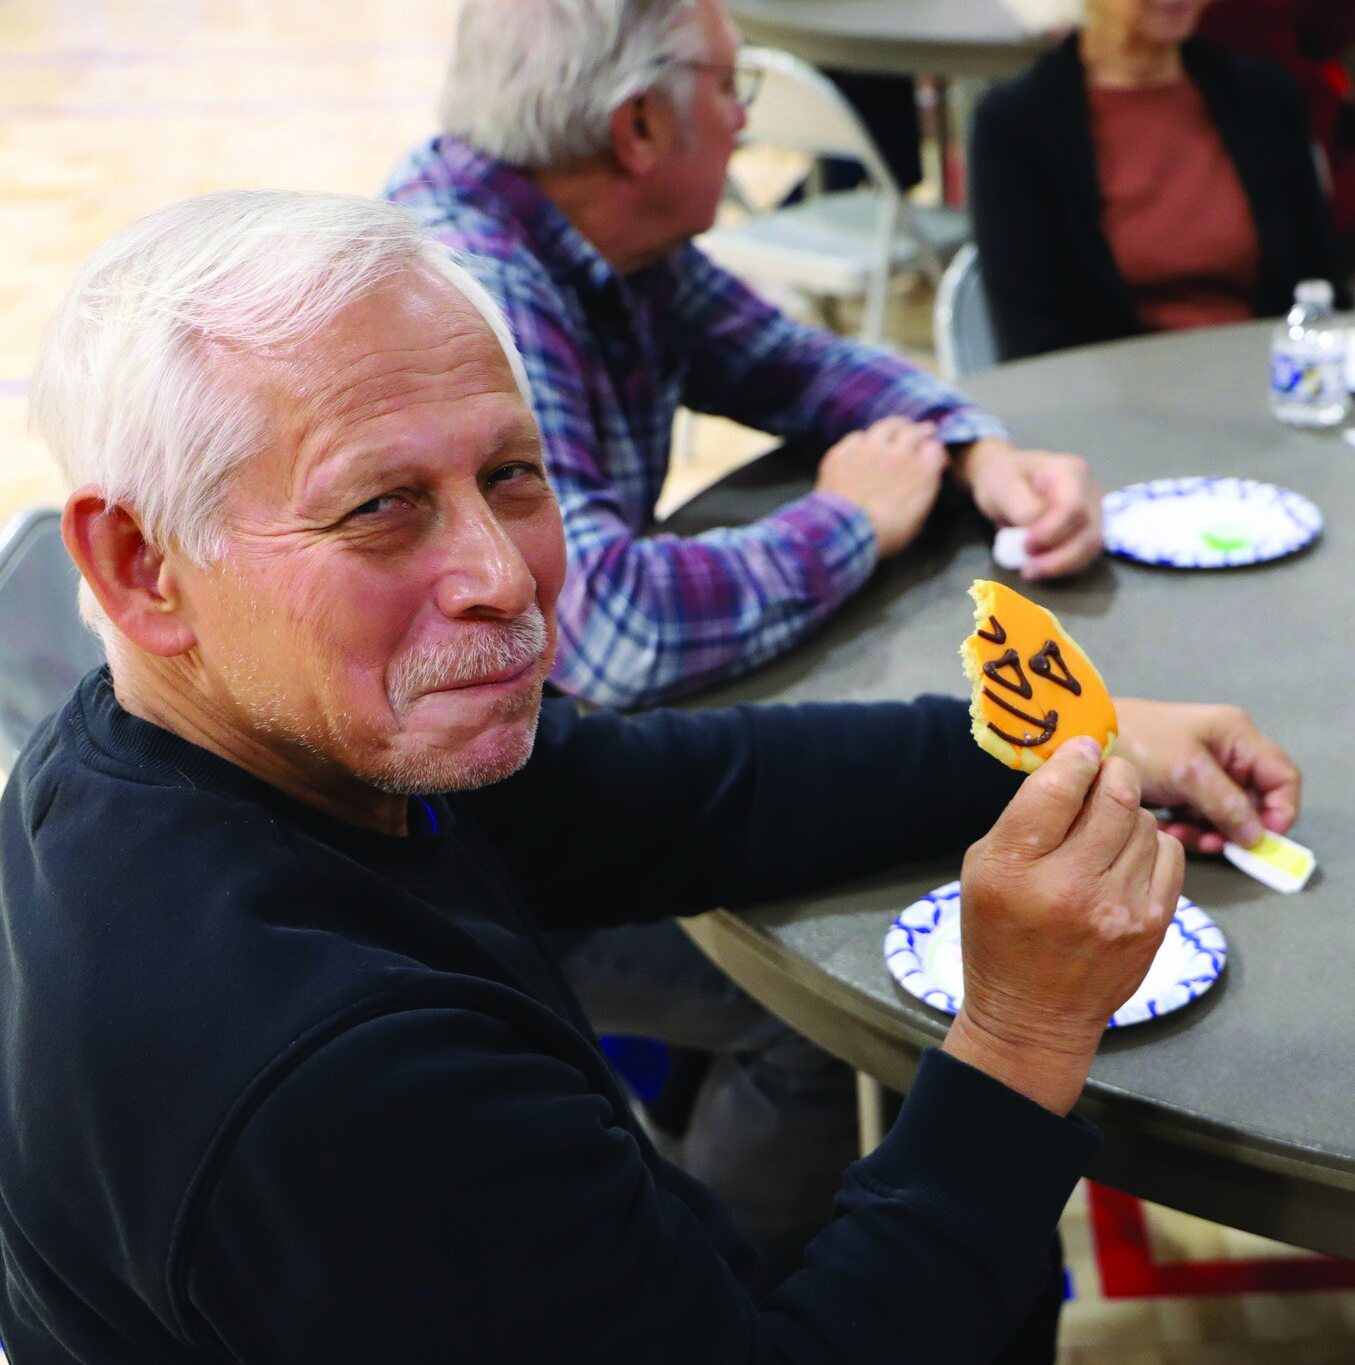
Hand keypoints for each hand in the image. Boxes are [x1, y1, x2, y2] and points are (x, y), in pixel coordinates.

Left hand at [815, 417, 947, 557]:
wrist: (847, 530)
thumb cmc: (886, 532)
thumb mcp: (918, 516)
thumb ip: (924, 489)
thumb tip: (927, 474)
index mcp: (922, 470)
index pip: (935, 448)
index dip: (933, 449)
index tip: (931, 452)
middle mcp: (899, 452)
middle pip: (913, 431)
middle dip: (920, 430)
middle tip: (922, 430)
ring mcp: (870, 448)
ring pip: (886, 426)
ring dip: (894, 426)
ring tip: (895, 427)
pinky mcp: (844, 452)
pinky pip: (856, 437)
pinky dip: (863, 440)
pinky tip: (862, 444)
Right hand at [943, 738, 1182, 1114]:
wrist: (1034, 1015)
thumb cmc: (1000, 934)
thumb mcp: (984, 869)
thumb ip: (1024, 818)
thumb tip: (1073, 766)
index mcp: (1015, 868)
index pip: (1057, 787)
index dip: (1076, 757)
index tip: (1082, 750)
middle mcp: (1069, 886)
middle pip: (1113, 796)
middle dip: (1113, 773)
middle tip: (1105, 771)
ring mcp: (1118, 908)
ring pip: (1145, 822)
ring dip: (1128, 812)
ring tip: (1108, 827)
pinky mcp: (1152, 924)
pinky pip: (1168, 854)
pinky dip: (1150, 844)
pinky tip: (1127, 857)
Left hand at [953, 438, 1102, 580]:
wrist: (1007, 476)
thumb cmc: (1004, 477)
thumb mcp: (1003, 485)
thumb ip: (1021, 506)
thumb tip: (1035, 530)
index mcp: (1071, 472)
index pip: (1074, 509)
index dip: (1051, 533)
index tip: (1025, 545)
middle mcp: (1090, 491)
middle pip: (1089, 533)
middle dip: (1059, 558)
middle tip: (1028, 569)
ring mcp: (1093, 510)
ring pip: (1091, 548)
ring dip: (1062, 566)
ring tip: (1031, 571)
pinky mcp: (1087, 529)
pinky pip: (1084, 554)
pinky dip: (1063, 566)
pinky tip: (1040, 568)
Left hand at [1114, 698, 1300, 854]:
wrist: (1083, 738)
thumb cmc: (1139, 744)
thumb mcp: (1188, 772)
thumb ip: (1227, 803)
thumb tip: (1256, 837)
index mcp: (1236, 736)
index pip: (1282, 777)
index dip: (1281, 810)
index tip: (1261, 840)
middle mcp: (1224, 751)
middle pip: (1254, 800)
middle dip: (1237, 826)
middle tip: (1212, 843)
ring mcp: (1199, 769)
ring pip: (1224, 813)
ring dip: (1209, 830)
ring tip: (1184, 836)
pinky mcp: (1177, 786)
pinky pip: (1196, 815)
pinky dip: (1187, 827)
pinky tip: (1168, 830)